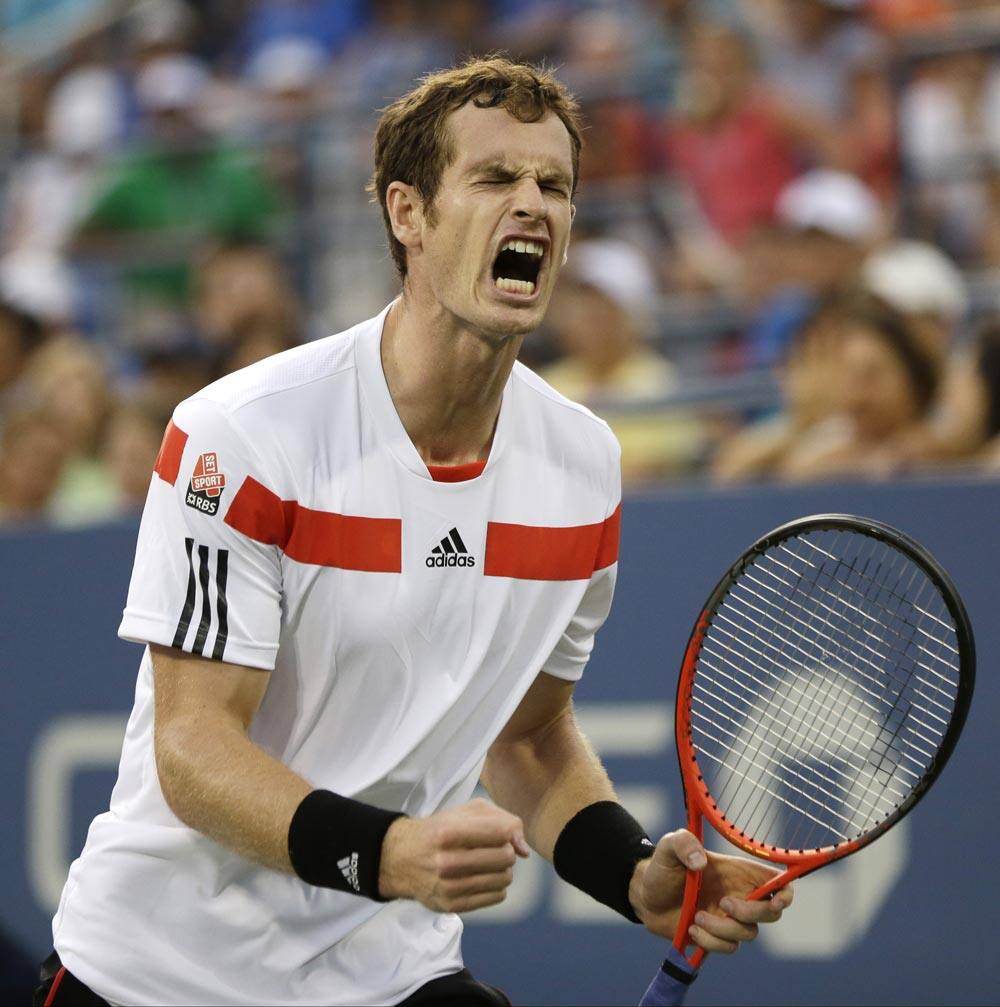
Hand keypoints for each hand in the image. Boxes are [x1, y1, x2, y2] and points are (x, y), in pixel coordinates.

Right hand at [378, 798, 529, 912]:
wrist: (402, 859)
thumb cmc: (440, 830)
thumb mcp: (465, 811)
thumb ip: (501, 820)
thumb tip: (524, 850)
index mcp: (448, 833)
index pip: (501, 832)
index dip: (508, 831)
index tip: (500, 832)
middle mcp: (447, 862)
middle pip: (505, 857)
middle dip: (506, 849)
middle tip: (493, 848)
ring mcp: (449, 888)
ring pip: (504, 878)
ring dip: (503, 868)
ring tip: (488, 862)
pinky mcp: (452, 906)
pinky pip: (497, 896)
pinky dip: (496, 885)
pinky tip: (482, 877)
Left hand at [628, 829, 793, 954]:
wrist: (645, 896)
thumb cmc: (662, 867)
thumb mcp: (668, 847)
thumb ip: (683, 843)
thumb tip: (700, 862)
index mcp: (737, 871)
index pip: (776, 881)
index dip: (785, 893)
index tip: (775, 900)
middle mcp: (739, 895)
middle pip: (771, 912)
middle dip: (752, 912)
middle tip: (724, 903)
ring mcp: (729, 918)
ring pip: (748, 933)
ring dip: (722, 928)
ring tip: (696, 916)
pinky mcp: (718, 937)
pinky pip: (729, 947)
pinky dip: (711, 941)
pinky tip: (692, 928)